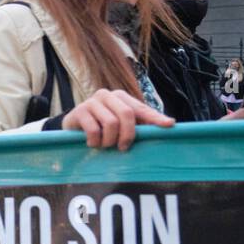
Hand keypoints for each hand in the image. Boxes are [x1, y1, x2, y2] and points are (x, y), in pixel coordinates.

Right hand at [60, 89, 174, 150]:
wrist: (72, 128)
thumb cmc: (101, 127)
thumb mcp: (122, 125)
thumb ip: (142, 123)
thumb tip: (170, 123)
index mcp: (121, 97)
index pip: (141, 108)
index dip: (155, 118)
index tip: (169, 125)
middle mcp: (107, 95)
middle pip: (126, 114)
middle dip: (127, 134)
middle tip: (123, 147)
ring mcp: (91, 102)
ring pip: (110, 123)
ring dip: (109, 140)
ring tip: (105, 146)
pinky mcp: (79, 111)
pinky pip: (93, 129)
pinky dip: (95, 141)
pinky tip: (93, 144)